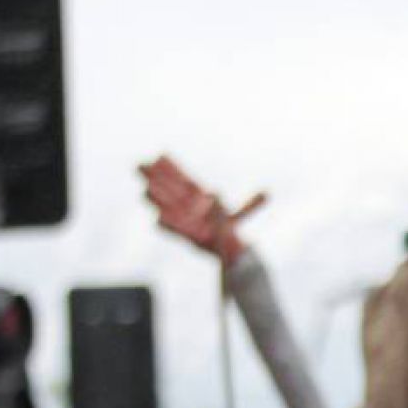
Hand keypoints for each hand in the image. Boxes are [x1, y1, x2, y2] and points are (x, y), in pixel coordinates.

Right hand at [140, 155, 265, 268]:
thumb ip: (252, 205)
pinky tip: (157, 220)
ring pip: (169, 207)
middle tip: (139, 164)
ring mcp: (185, 220)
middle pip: (171, 190)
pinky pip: (175, 230)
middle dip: (156, 178)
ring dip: (158, 199)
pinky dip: (168, 226)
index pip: (183, 180)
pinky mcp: (187, 236)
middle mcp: (189, 207)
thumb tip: (267, 194)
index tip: (160, 155)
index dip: (172, 169)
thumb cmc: (228, 230)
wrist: (226, 251)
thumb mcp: (239, 216)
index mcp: (199, 198)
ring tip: (146, 190)